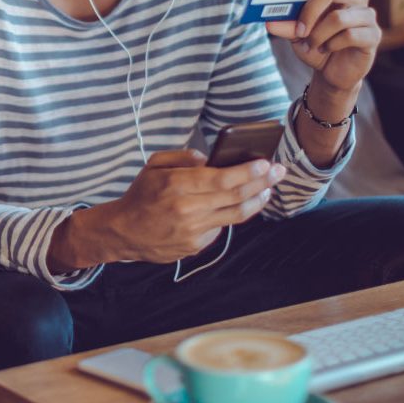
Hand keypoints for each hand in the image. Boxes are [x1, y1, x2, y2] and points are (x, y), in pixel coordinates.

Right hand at [109, 150, 285, 262]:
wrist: (124, 231)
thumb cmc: (140, 195)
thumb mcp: (153, 165)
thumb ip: (181, 156)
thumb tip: (207, 158)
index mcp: (176, 185)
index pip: (222, 178)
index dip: (248, 171)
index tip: (266, 163)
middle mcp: (187, 209)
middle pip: (235, 196)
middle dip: (262, 182)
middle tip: (279, 172)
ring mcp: (193, 231)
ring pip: (235, 215)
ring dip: (257, 201)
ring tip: (268, 190)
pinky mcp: (195, 246)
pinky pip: (221, 228)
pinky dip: (232, 215)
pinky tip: (238, 205)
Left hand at [266, 0, 381, 91]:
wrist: (330, 73)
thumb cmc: (315, 45)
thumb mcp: (296, 35)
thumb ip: (286, 25)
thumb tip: (269, 22)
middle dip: (310, 11)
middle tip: (299, 31)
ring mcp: (367, 15)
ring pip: (338, 17)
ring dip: (318, 35)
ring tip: (312, 45)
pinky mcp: (373, 35)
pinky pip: (350, 35)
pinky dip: (331, 45)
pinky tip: (327, 50)